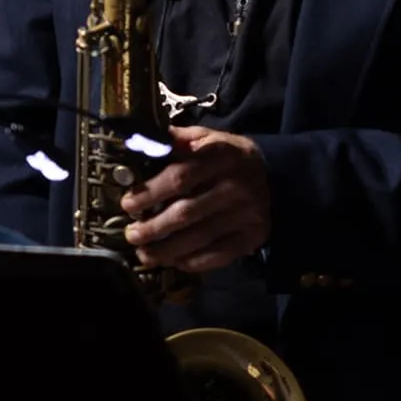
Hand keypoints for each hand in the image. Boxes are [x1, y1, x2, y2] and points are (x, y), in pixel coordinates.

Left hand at [122, 126, 271, 275]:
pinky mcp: (253, 235)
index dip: (150, 193)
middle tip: (132, 235)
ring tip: (145, 254)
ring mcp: (247, 213)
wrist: (271, 172)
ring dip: (167, 250)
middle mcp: (236, 186)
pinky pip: (219, 255)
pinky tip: (174, 261)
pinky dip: (193, 261)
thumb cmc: (226, 156)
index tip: (128, 205)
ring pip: (199, 238)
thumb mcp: (205, 138)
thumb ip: (176, 141)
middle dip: (154, 228)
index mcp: (220, 156)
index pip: (180, 177)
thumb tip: (138, 142)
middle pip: (186, 213)